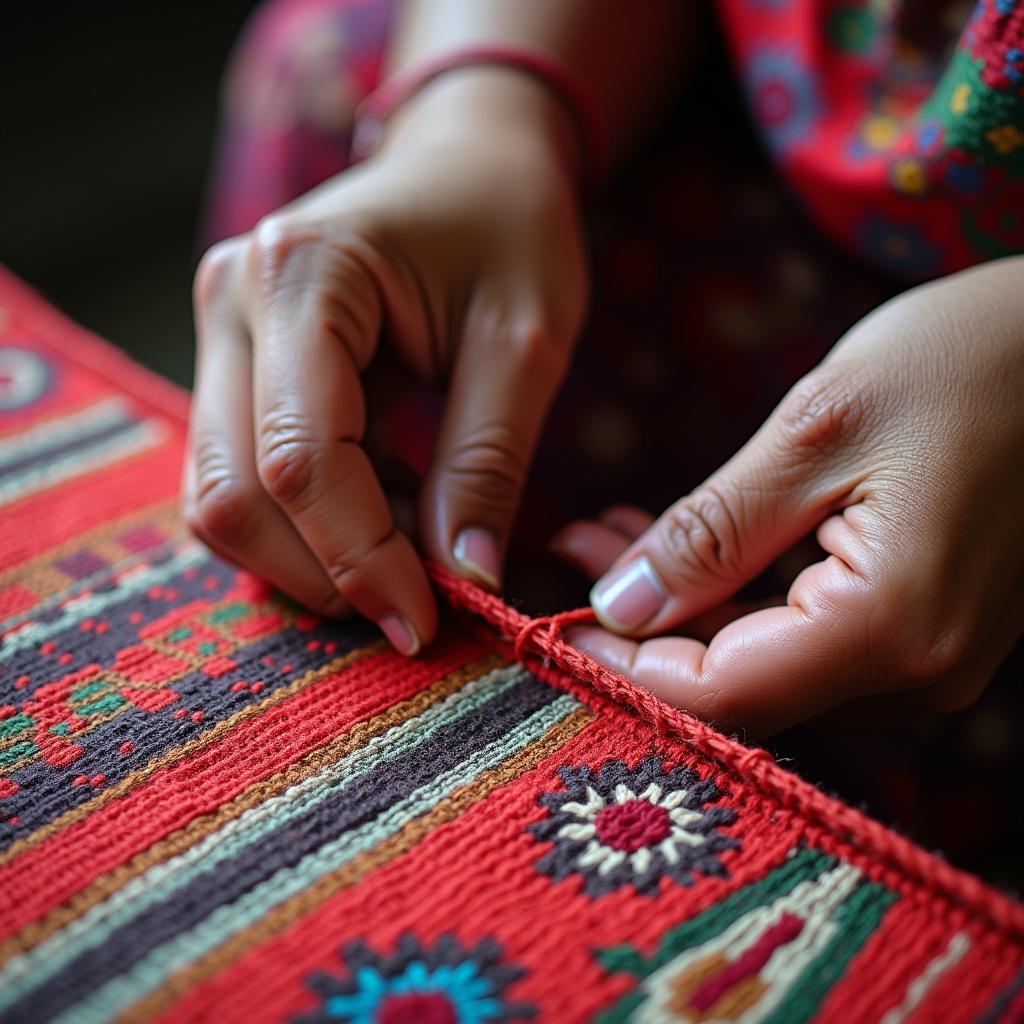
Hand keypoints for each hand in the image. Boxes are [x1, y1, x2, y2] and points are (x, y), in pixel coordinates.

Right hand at [184, 69, 586, 653]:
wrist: (470, 159)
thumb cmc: (509, 226)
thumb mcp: (525, 340)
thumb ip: (487, 463)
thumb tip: (463, 580)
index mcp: (300, 276)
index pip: (302, 460)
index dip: (362, 560)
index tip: (425, 623)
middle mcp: (231, 302)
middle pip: (234, 492)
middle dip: (324, 573)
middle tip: (414, 605)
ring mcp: (220, 334)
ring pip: (221, 496)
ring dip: (310, 555)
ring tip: (410, 545)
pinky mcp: (237, 366)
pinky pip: (243, 475)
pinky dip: (308, 524)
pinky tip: (386, 507)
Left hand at [553, 257, 1023, 734]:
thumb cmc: (969, 361)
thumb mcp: (815, 432)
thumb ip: (710, 534)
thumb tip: (619, 606)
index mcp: (892, 630)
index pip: (720, 695)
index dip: (625, 666)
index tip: (555, 617)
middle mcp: (918, 671)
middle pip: (738, 682)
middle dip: (645, 623)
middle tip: (581, 548)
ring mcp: (929, 654)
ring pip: (767, 657)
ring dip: (686, 602)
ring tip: (620, 531)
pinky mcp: (925, 622)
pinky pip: (808, 631)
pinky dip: (740, 591)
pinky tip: (692, 538)